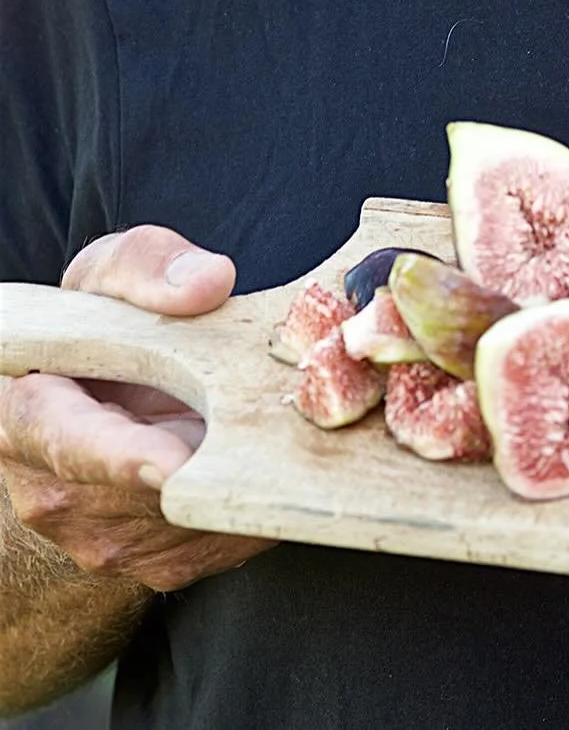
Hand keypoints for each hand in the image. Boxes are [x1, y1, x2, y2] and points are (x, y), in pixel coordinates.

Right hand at [0, 226, 272, 590]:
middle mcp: (57, 495)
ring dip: (240, 478)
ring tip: (274, 419)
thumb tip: (207, 283)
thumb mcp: (109, 275)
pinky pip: (223, 538)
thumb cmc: (102, 327)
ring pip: (193, 519)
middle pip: (146, 491)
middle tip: (281, 417)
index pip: (68, 444)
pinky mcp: (162, 561)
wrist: (107, 389)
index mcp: (27, 420)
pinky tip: (270, 456)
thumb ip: (145, 267)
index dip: (122, 457)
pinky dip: (256, 501)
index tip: (173, 463)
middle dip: (211, 457)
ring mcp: (108, 540)